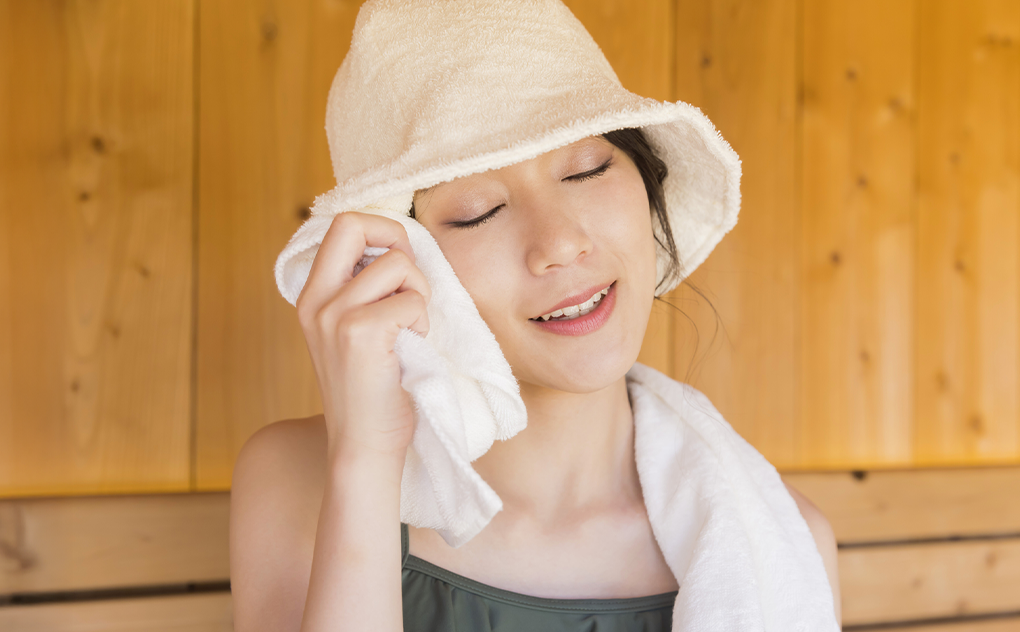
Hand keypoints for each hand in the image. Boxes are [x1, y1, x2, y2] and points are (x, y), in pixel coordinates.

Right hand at [295, 211, 430, 460]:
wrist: (364, 445)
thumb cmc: (374, 390)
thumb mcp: (355, 331)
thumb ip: (364, 290)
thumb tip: (400, 245)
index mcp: (312, 296)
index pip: (341, 225)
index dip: (380, 230)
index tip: (398, 262)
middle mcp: (316, 301)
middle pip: (355, 223)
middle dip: (396, 240)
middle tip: (409, 281)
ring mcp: (334, 315)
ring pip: (397, 264)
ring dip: (418, 293)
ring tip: (410, 329)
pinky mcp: (360, 333)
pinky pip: (412, 301)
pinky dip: (422, 321)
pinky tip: (411, 349)